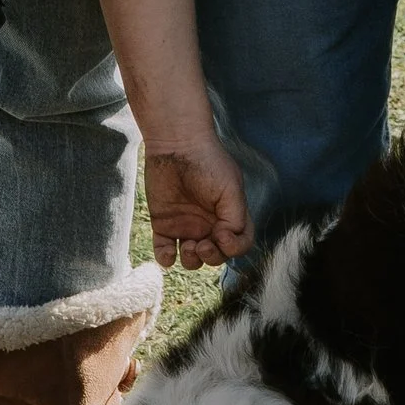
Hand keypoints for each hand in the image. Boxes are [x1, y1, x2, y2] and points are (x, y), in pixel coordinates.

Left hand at [142, 131, 251, 269]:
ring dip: (192, 261)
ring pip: (192, 260)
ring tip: (187, 245)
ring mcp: (187, 227)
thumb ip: (235, 218)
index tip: (221, 233)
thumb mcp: (230, 189)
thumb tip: (224, 239)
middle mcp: (210, 225)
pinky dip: (166, 258)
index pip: (240, 244)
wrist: (176, 144)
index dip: (234, 248)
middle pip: (216, 256)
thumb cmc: (208, 162)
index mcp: (230, 216)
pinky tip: (168, 251)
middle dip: (212, 257)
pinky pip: (165, 252)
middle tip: (202, 245)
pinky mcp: (164, 225)